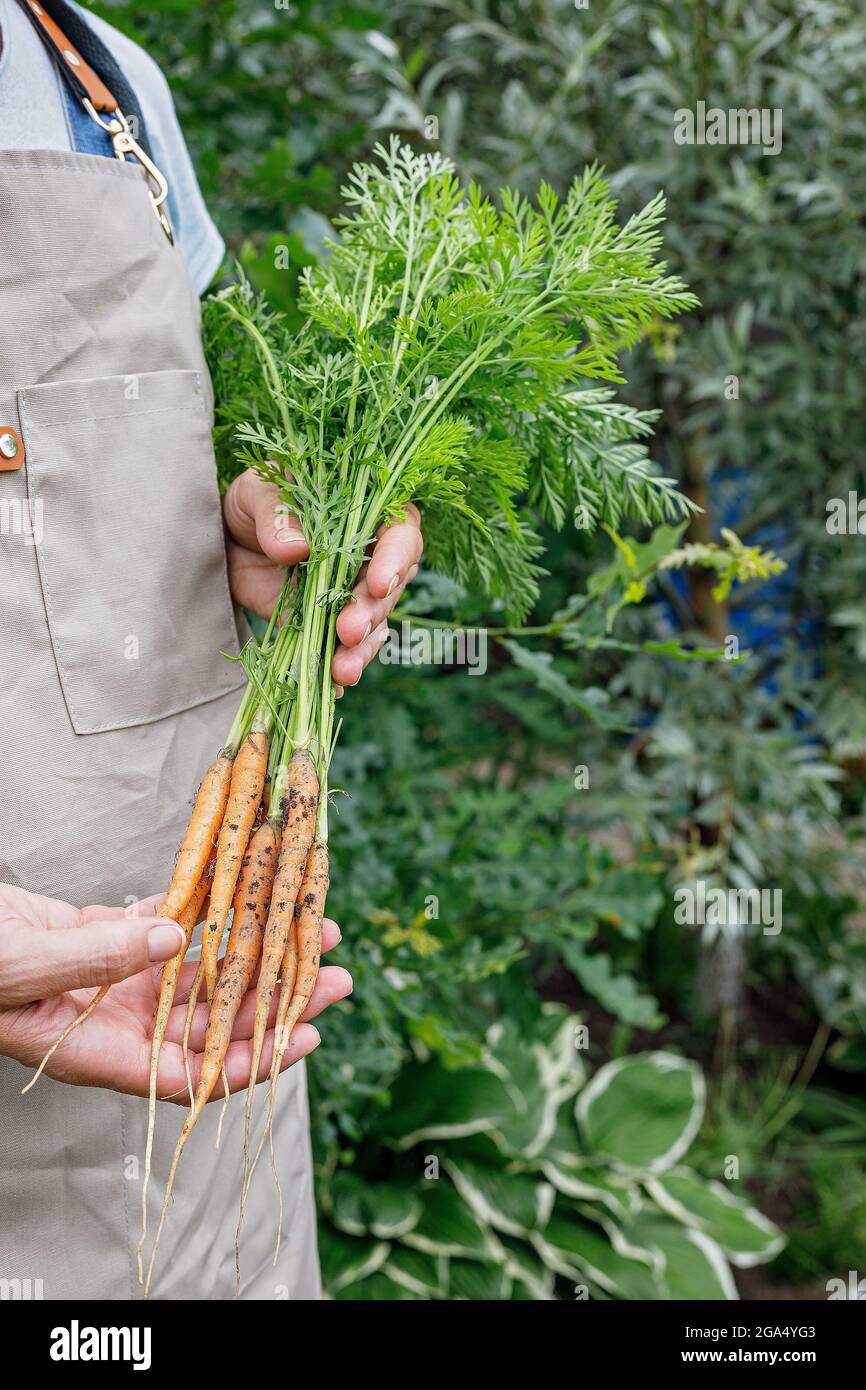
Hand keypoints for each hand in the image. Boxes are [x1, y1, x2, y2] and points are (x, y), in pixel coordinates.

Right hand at [0, 883, 350, 1100]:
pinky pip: (171, 924)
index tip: (307, 1033)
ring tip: (310, 924)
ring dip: (256, 948)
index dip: (252, 1059)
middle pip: (213, 1019)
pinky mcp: (108, 935)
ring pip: (203, 970)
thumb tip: (175, 946)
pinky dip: (209, 909)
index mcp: (98, 1049)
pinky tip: (248, 891)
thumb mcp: (23, 966)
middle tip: (336, 970)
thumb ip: (96, 959)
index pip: (191, 1072)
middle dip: (276, 997)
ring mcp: (116, 976)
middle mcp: (118, 1019)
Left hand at [223, 470, 421, 690]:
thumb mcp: (259, 492)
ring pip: (372, 627)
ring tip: (342, 670)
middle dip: (372, 612)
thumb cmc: (254, 501)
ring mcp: (350, 597)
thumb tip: (297, 548)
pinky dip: (337, 669)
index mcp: (369, 513)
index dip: (397, 559)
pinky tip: (330, 686)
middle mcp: (370, 558)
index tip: (379, 583)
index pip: (401, 533)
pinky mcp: (325, 626)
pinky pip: (338, 650)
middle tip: (349, 630)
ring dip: (361, 650)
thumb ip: (278, 515)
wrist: (224, 539)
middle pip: (390, 588)